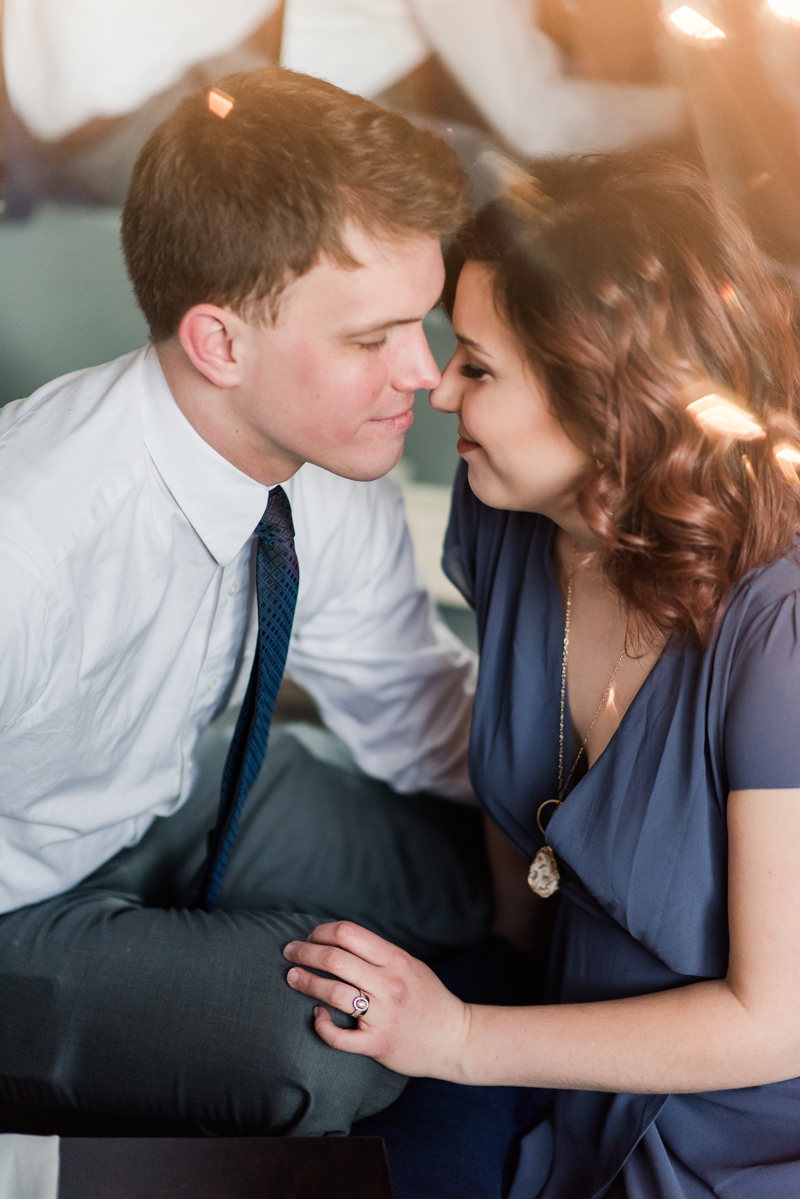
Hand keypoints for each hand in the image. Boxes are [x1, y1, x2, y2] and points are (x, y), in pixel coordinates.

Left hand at [283, 921, 471, 1078]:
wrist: (455, 1038)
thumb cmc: (428, 998)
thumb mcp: (409, 965)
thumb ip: (379, 953)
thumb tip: (339, 940)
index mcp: (395, 960)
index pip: (349, 933)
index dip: (322, 932)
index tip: (310, 936)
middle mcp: (388, 984)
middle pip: (335, 959)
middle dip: (305, 952)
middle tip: (289, 952)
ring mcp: (383, 1015)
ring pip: (333, 993)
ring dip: (306, 983)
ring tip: (292, 977)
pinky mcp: (378, 1043)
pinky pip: (339, 1036)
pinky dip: (322, 1024)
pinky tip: (316, 1016)